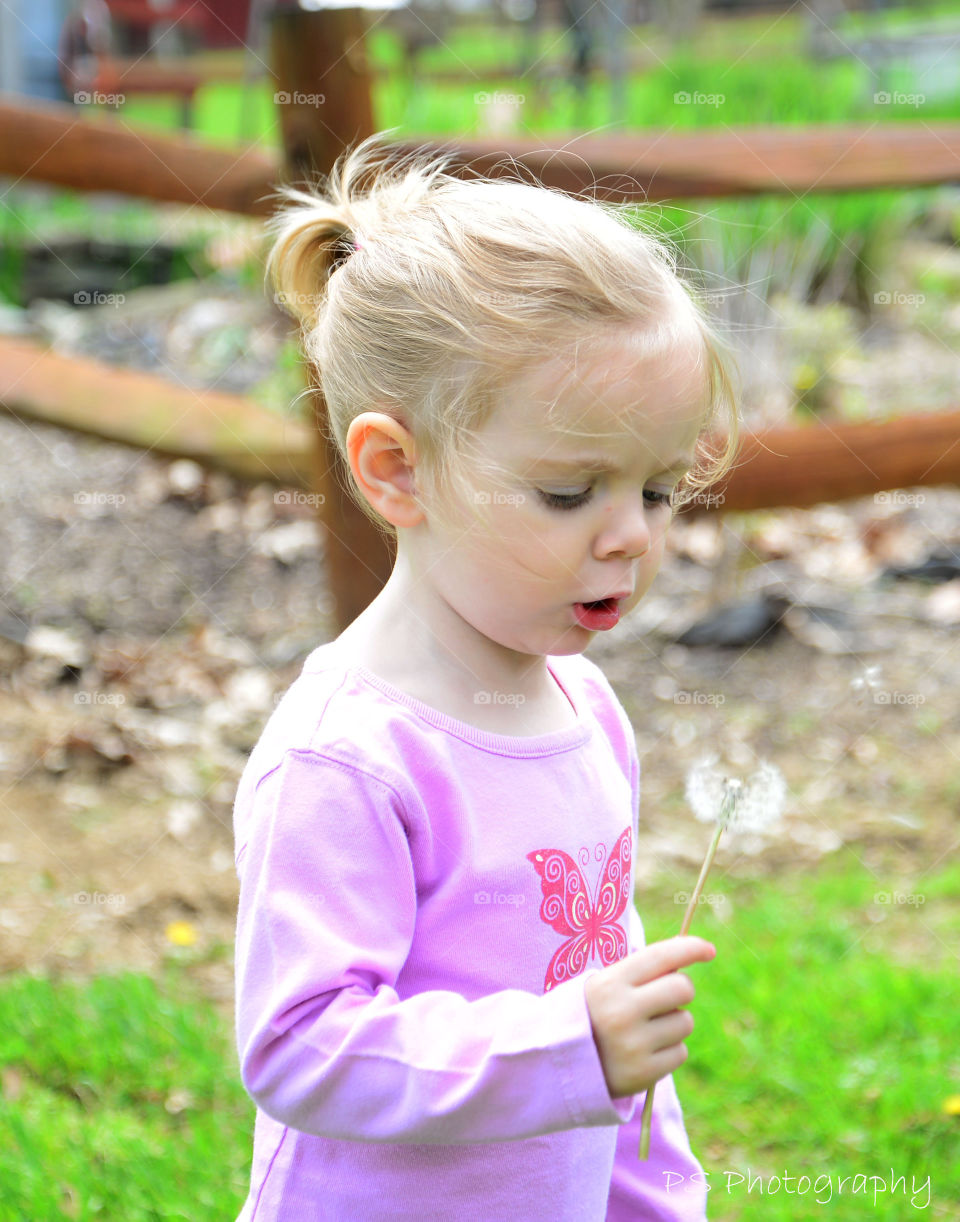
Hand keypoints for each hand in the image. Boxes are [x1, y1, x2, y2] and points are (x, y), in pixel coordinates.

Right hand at [583, 936, 715, 1098]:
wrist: (563, 1064)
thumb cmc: (595, 1013)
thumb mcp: (607, 984)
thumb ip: (644, 971)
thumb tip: (691, 955)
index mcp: (610, 982)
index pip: (661, 956)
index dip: (690, 949)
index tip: (709, 950)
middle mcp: (621, 1011)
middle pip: (682, 988)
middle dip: (681, 990)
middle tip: (666, 998)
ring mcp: (632, 1045)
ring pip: (684, 1021)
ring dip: (674, 1022)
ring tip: (646, 1029)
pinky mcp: (643, 1073)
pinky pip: (680, 1052)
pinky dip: (669, 1050)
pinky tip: (645, 1051)